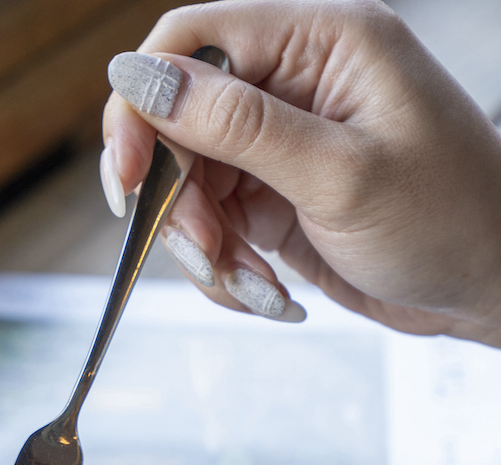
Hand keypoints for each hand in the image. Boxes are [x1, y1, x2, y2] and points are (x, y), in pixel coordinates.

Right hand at [101, 0, 500, 345]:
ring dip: (205, 251)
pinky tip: (268, 293)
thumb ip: (238, 125)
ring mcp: (281, 146)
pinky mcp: (276, 199)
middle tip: (209, 254)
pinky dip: (227, 271)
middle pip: (179, 126)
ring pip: (189, 190)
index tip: (128, 180)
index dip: (143, 105)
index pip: (193, 42)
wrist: (489, 286)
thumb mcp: (340, 173)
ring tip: (255, 287)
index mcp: (320, 43)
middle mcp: (295, 85)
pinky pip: (215, 230)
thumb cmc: (448, 219)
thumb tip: (142, 80)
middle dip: (180, 203)